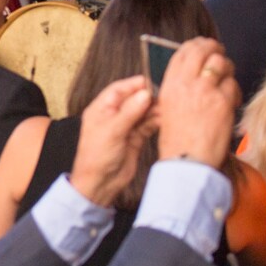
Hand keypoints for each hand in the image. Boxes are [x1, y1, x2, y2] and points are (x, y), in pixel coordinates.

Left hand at [70, 75, 154, 206]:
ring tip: (168, 108)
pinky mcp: (135, 139)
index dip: (134, 85)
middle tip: (164, 96)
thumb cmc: (97, 155)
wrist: (100, 183)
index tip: (150, 83)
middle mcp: (113, 116)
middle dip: (147, 97)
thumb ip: (129, 112)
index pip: (118, 90)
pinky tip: (165, 119)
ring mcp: (125, 127)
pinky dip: (155, 122)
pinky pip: (146, 126)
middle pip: (133, 100)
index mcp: (101, 109)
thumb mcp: (112, 130)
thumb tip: (145, 94)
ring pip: (142, 113)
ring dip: (154, 110)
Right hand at [156, 38, 239, 168]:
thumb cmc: (178, 141)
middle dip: (214, 47)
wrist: (187, 162)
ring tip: (226, 80)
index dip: (195, 45)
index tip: (202, 46)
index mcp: (170, 85)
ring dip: (227, 68)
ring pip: (221, 62)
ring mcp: (205, 90)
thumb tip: (195, 74)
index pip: (182, 52)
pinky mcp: (222, 101)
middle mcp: (186, 83)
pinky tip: (230, 102)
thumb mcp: (169, 109)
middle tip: (219, 52)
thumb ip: (180, 89)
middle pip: (202, 50)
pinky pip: (233, 84)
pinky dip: (234, 91)